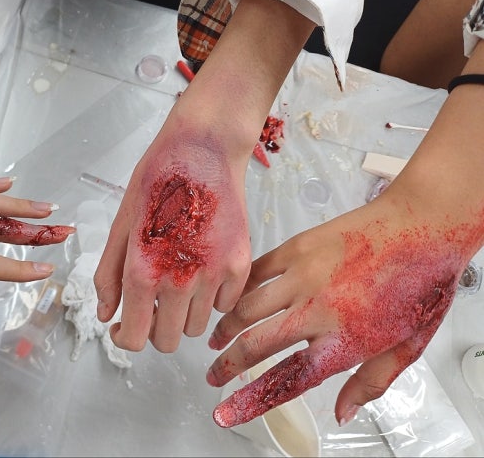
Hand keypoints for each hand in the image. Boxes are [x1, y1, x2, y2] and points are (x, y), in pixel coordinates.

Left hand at [94, 0, 314, 353]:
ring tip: (178, 278)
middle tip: (152, 301)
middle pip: (167, 341)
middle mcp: (179, 281)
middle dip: (155, 327)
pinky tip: (203, 268)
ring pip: (197, 327)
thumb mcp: (121, 223)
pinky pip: (225, 305)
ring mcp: (214, 275)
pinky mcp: (239, 265)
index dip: (125, 337)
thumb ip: (109, 274)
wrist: (203, 148)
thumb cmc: (159, 177)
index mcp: (143, 271)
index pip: (134, 338)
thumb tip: (106, 315)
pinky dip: (213, 296)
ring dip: (184, 313)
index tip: (125, 325)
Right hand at [208, 35, 483, 428]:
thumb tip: (343, 412)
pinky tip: (234, 296)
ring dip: (226, 326)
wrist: (421, 224)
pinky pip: (258, 270)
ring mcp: (303, 275)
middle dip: (227, 365)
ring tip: (217, 338)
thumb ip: (371, 383)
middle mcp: (316, 310)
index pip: (285, 381)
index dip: (249, 401)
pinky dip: (240, 286)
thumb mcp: (407, 346)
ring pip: (247, 306)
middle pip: (255, 345)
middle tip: (214, 374)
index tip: (225, 412)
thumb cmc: (421, 282)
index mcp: (344, 341)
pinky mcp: (299, 246)